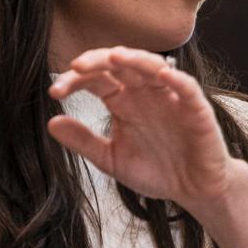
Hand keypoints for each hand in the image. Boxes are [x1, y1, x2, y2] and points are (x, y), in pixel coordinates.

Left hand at [47, 47, 242, 216]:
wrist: (193, 190)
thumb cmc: (156, 171)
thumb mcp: (112, 159)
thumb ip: (84, 142)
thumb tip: (51, 122)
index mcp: (123, 102)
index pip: (96, 79)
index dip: (75, 81)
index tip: (54, 92)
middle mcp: (144, 93)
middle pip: (120, 65)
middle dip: (98, 61)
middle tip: (76, 66)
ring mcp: (170, 97)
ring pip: (152, 66)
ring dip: (134, 59)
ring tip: (115, 57)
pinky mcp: (195, 109)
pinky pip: (187, 87)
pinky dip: (176, 78)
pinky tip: (162, 74)